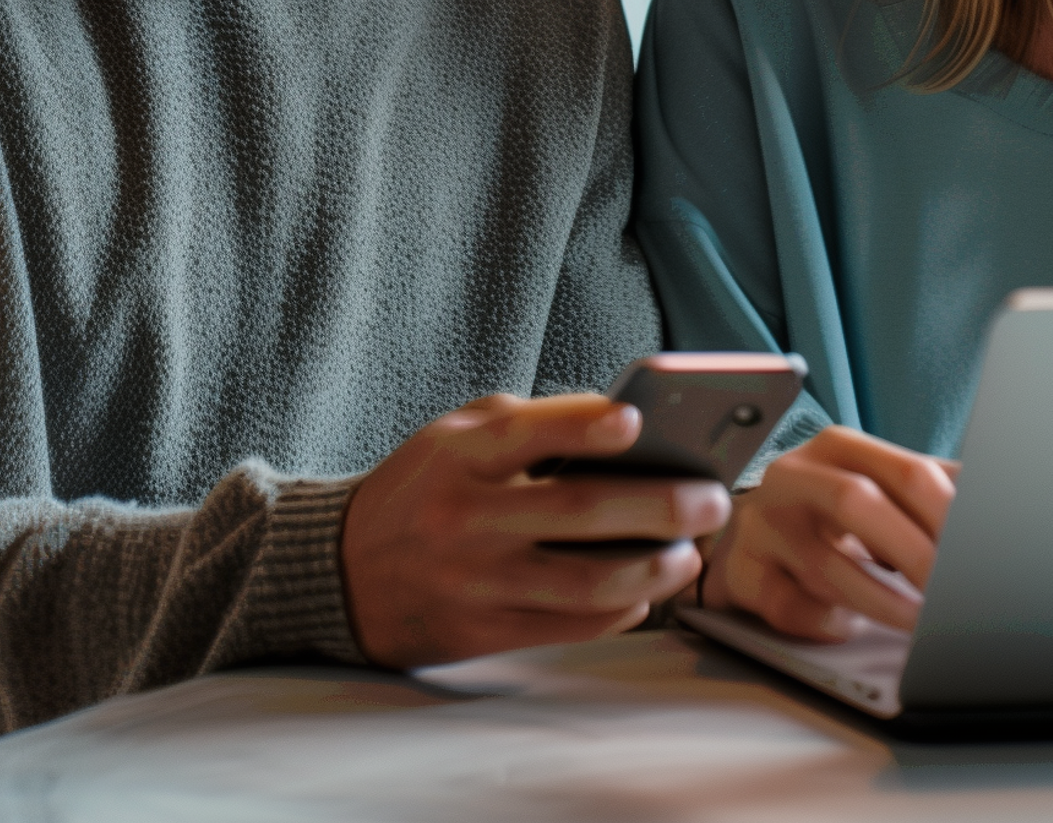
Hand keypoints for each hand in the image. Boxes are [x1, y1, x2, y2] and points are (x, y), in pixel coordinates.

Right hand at [339, 392, 731, 668]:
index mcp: (460, 456)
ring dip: (652, 568)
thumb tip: (619, 428)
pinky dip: (618, 610)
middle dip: (658, 506)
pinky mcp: (484, 632)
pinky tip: (647, 591)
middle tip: (712, 498)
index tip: (638, 420)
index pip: (529, 434)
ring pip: (584, 581)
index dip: (584, 426)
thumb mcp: (454, 435)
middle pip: (578, 512)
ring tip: (691, 552)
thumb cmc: (421, 488)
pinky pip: (568, 626)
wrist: (340, 572)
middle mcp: (468, 518)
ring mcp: (478, 581)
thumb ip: (529, 423)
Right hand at [697, 426, 956, 640]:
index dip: (950, 517)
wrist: (756, 531)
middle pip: (858, 504)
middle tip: (954, 597)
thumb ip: (936, 490)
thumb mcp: (882, 487)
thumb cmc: (834, 512)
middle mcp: (794, 476)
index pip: (908, 472)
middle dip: (915, 557)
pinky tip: (850, 623)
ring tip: (921, 623)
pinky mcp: (741, 572)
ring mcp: (761, 524)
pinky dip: (828, 623)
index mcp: (840, 447)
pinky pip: (790, 608)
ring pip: (826, 567)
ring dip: (883, 603)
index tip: (982, 554)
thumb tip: (1007, 500)